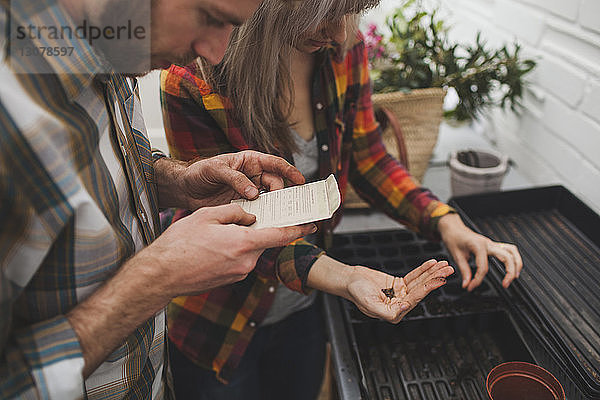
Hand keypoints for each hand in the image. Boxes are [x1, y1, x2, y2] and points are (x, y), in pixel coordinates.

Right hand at [142, 203, 315, 297]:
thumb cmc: (181, 243)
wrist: (161, 275)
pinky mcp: (229, 280)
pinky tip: (212, 247)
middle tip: (240, 221)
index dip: (298, 230)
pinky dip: (232, 251)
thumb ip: (235, 212)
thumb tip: (250, 217)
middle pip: (262, 241)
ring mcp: (238, 273)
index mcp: (244, 243)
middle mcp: (246, 262)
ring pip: (249, 250)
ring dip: (240, 240)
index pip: (280, 236)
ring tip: (214, 235)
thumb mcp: (208, 215)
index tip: (311, 225)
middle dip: (256, 230)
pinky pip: (238, 260)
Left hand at [155, 151, 304, 209]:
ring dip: (274, 206)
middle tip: (287, 205)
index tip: (300, 180)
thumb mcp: (216, 170)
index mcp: (250, 161)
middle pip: (276, 184)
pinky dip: (262, 216)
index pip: (275, 164)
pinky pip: (258, 210)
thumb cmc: (199, 172)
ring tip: (280, 214)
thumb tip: (254, 192)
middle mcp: (253, 176)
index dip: (290, 171)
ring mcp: (249, 191)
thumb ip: (236, 179)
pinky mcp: (243, 205)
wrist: (185, 189)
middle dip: (283, 193)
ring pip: (269, 199)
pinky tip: (264, 221)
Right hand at [344, 260, 453, 322]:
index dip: (426, 290)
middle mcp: (400, 304)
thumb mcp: (369, 303)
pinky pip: (414, 276)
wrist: (348, 280)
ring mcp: (400, 294)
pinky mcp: (399, 284)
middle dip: (435, 279)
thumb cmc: (355, 292)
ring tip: (445, 265)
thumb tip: (405, 308)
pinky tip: (432, 263)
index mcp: (394, 313)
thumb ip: (388, 311)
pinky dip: (423, 269)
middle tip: (448, 270)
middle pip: (421, 290)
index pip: (414, 300)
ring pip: (420, 282)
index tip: (437, 281)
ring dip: (433, 273)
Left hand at [438, 213, 522, 290]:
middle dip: (509, 272)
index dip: (478, 280)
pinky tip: (513, 267)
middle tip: (505, 285)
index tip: (472, 286)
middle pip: (506, 257)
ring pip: (512, 251)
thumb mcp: (456, 256)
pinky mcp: (493, 245)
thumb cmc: (454, 238)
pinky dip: (514, 258)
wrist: (453, 227)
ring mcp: (492, 243)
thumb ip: (464, 271)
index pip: (483, 267)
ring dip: (517, 264)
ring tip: (515, 277)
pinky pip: (509, 249)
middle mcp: (488, 243)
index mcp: (478, 245)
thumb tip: (467, 284)